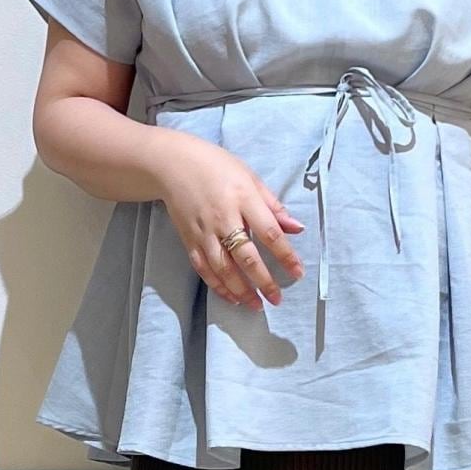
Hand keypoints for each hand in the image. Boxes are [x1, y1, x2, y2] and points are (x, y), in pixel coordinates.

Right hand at [156, 135, 305, 310]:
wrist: (173, 164)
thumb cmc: (217, 167)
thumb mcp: (250, 177)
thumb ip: (273, 205)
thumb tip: (297, 228)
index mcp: (243, 199)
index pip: (269, 233)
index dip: (285, 256)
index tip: (298, 273)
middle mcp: (223, 218)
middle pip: (245, 256)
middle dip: (263, 281)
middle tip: (276, 299)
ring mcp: (204, 231)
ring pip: (223, 268)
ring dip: (240, 290)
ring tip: (255, 305)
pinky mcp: (189, 240)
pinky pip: (204, 268)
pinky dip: (217, 286)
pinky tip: (231, 297)